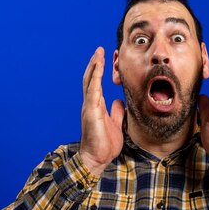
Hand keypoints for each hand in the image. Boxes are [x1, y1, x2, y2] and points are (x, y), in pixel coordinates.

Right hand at [79, 47, 125, 176]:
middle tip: (100, 50)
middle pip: (91, 78)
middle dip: (95, 63)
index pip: (96, 83)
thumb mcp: (115, 124)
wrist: (96, 159)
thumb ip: (116, 112)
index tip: (105, 58)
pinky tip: (98, 67)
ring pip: (90, 81)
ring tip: (98, 53)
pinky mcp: (90, 111)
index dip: (99, 70)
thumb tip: (119, 101)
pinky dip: (95, 77)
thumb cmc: (104, 144)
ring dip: (94, 66)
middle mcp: (90, 104)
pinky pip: (92, 90)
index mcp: (96, 106)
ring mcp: (89, 107)